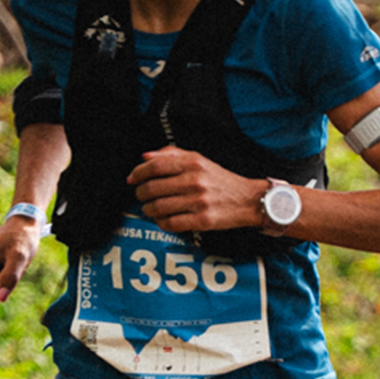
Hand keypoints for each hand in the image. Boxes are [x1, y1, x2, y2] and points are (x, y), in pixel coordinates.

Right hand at [0, 217, 39, 301]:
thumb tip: (0, 298)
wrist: (21, 226)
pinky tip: (5, 261)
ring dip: (6, 278)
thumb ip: (10, 277)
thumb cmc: (22, 239)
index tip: (13, 263)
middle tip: (13, 262)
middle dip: (6, 280)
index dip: (9, 283)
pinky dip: (3, 275)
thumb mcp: (20, 257)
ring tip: (9, 260)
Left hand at [127, 147, 263, 234]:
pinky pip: (171, 223)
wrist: (248, 200)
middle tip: (140, 196)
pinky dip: (161, 222)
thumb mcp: (200, 160)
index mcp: (193, 163)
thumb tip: (145, 157)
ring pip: (159, 207)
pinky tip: (162, 219)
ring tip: (149, 209)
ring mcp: (199, 202)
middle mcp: (195, 181)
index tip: (132, 179)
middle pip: (153, 188)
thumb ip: (172, 155)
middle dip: (140, 194)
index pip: (155, 166)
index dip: (138, 173)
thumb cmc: (220, 180)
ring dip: (148, 210)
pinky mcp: (203, 220)